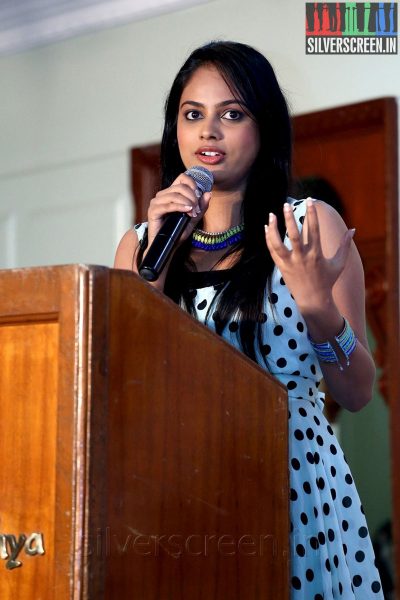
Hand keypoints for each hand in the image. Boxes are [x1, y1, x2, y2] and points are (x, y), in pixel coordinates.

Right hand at [147, 172, 210, 246]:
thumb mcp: (193, 219)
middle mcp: (162, 195)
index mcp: (171, 193)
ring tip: (193, 213)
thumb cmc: (178, 232)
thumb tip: (209, 193)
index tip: (199, 197)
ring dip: (187, 202)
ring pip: (174, 195)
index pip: (182, 178)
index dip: (193, 184)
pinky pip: (167, 205)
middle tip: (197, 210)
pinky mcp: (152, 211)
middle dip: (193, 197)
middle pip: (180, 187)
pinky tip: (187, 211)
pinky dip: (179, 207)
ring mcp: (156, 203)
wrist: (166, 247)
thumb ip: (201, 207)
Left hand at [264, 199, 354, 313]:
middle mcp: (302, 258)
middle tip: (286, 204)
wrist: (313, 301)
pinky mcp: (281, 267)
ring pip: (278, 244)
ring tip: (271, 214)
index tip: (309, 200)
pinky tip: (266, 228)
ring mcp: (290, 263)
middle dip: (289, 219)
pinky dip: (268, 239)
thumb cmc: (327, 281)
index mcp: (317, 254)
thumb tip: (353, 229)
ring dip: (273, 229)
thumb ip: (344, 245)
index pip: (313, 230)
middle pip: (294, 236)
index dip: (312, 214)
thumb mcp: (339, 264)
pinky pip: (272, 251)